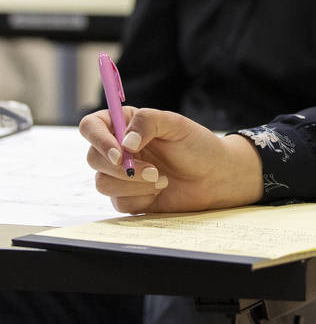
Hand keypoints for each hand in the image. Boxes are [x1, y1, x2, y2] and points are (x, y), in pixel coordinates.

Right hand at [79, 107, 263, 213]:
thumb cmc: (198, 146)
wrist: (216, 176)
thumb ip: (148, 122)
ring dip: (133, 183)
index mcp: (125, 125)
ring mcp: (121, 175)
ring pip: (103, 183)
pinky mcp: (129, 197)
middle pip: (93, 158)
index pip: (91, 126)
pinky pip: (118, 202)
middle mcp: (119, 149)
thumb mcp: (176, 124)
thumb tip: (124, 142)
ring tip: (162, 178)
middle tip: (152, 170)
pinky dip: (140, 197)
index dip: (98, 139)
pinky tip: (161, 189)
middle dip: (121, 167)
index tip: (119, 152)